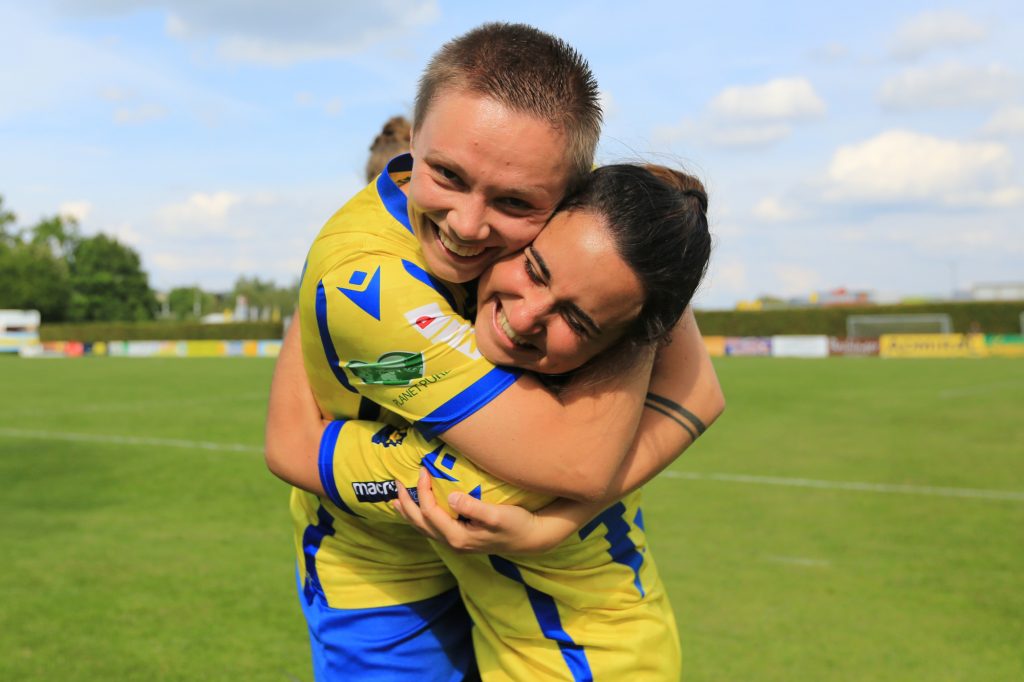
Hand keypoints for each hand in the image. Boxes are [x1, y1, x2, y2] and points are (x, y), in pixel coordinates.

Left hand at [393, 468, 577, 554]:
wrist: (532, 538)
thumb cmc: (516, 524)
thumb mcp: (497, 515)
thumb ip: (473, 507)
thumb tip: (450, 497)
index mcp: (458, 537)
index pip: (430, 512)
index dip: (422, 490)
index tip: (423, 470)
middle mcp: (453, 542)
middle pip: (420, 522)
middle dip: (406, 503)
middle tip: (395, 484)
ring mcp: (457, 542)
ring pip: (424, 528)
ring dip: (409, 513)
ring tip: (396, 500)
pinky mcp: (462, 538)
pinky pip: (433, 528)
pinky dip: (421, 517)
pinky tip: (420, 510)